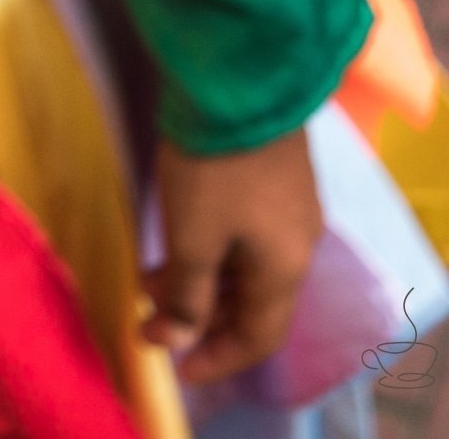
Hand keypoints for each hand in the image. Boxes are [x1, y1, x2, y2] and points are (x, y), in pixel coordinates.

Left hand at [143, 127, 320, 382]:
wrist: (240, 77)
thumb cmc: (215, 166)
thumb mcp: (193, 236)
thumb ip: (186, 294)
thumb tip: (173, 343)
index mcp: (286, 268)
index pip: (259, 335)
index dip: (219, 358)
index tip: (177, 371)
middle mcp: (299, 244)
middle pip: (253, 301)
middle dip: (201, 317)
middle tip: (150, 318)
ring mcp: (291, 206)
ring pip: (246, 265)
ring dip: (200, 279)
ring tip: (149, 275)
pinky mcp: (274, 174)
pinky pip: (245, 234)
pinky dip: (210, 248)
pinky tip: (177, 235)